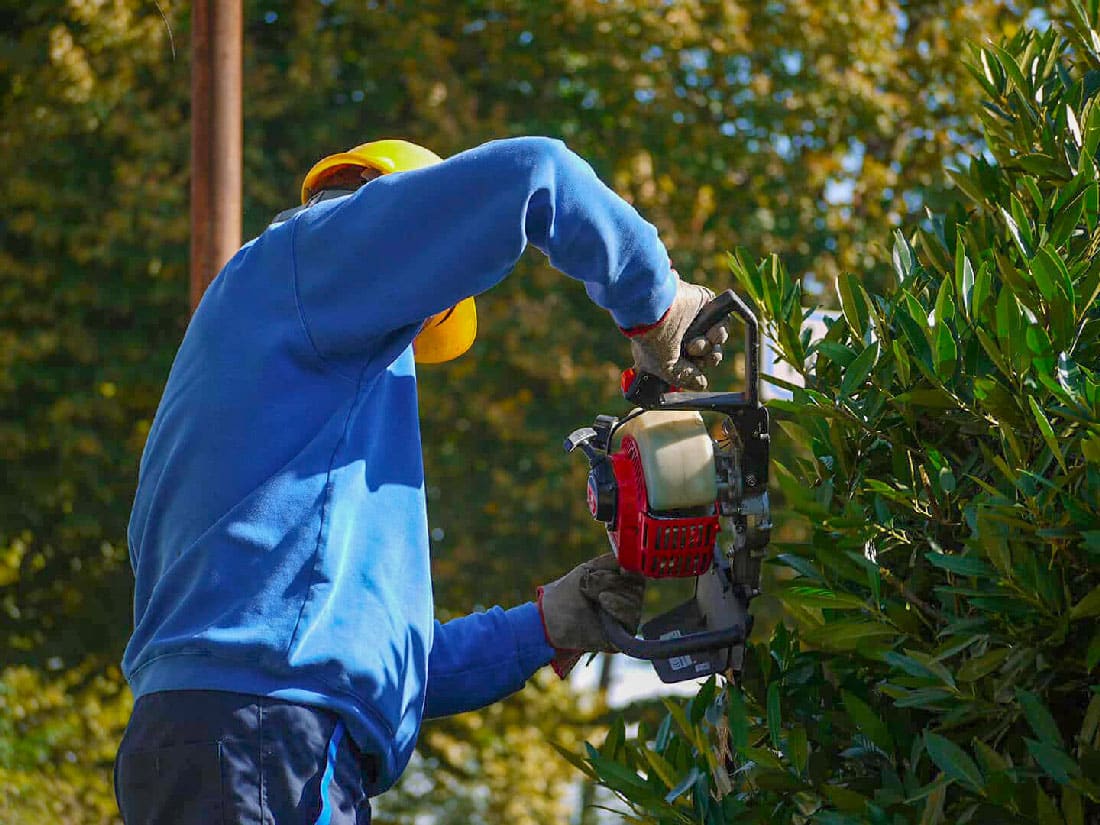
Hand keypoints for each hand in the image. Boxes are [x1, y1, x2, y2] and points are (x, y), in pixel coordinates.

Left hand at [537, 554, 645, 676]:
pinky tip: (605, 602)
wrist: (550, 618)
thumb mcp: (587, 570)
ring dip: (614, 594)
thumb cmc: (567, 594)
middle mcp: (625, 603)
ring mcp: (623, 620)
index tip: (621, 568)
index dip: (632, 570)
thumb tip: (628, 559)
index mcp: (619, 586)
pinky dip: (619, 608)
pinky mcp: (620, 636)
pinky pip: (631, 620)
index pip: (637, 576)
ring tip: (595, 596)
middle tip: (591, 584)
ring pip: (635, 602)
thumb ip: (609, 561)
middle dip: (614, 581)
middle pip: (637, 588)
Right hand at [624, 272, 728, 389]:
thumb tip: (702, 385)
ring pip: (714, 340)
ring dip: (711, 346)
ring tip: (701, 343)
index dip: (695, 370)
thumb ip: (685, 378)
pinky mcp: (703, 304)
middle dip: (706, 358)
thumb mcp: (667, 369)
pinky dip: (720, 330)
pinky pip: (721, 321)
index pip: (688, 365)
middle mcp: (678, 335)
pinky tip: (712, 334)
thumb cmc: (654, 341)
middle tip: (701, 356)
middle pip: (705, 354)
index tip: (694, 371)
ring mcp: (691, 319)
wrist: (656, 311)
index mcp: (664, 350)